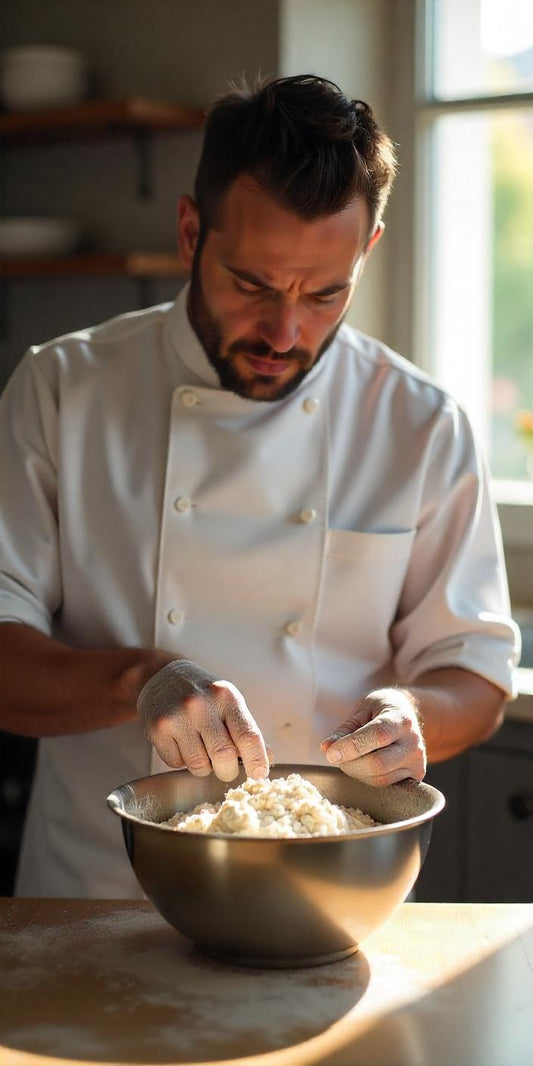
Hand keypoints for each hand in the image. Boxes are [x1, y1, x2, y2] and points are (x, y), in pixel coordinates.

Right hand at [137, 659, 269, 781]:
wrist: (161, 675)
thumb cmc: (202, 693)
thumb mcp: (228, 702)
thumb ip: (246, 729)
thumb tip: (267, 758)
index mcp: (226, 697)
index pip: (248, 736)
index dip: (257, 761)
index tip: (259, 775)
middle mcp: (201, 705)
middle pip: (224, 757)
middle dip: (228, 770)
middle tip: (225, 766)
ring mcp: (177, 717)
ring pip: (199, 766)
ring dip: (204, 767)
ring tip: (200, 748)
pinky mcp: (158, 729)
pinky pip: (176, 764)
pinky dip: (182, 761)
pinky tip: (181, 742)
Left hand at [320, 687, 425, 785]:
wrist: (407, 714)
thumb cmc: (381, 710)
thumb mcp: (361, 711)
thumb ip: (344, 730)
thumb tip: (327, 748)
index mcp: (401, 719)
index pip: (378, 736)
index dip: (351, 746)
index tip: (331, 754)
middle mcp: (413, 742)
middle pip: (378, 764)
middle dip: (350, 764)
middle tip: (337, 755)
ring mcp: (417, 762)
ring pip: (379, 779)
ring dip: (356, 773)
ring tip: (352, 758)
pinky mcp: (416, 777)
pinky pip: (385, 786)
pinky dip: (368, 778)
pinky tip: (364, 766)